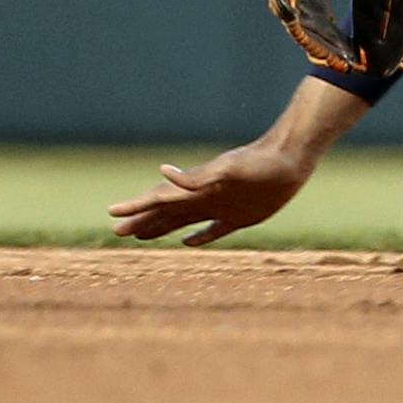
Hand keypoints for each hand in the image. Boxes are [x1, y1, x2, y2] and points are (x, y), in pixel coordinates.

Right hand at [107, 140, 315, 245]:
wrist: (291, 159)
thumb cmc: (260, 163)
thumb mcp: (227, 169)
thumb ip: (195, 176)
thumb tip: (162, 171)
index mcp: (197, 189)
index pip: (159, 200)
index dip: (135, 207)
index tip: (111, 213)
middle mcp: (205, 197)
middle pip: (166, 212)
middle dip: (141, 221)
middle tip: (117, 231)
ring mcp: (221, 207)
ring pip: (183, 221)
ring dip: (162, 228)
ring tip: (141, 235)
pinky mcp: (241, 217)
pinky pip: (213, 231)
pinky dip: (198, 238)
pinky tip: (187, 243)